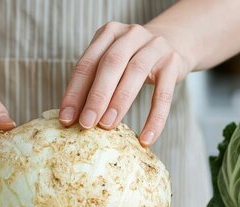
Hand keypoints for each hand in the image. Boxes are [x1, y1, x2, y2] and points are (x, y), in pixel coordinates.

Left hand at [59, 22, 190, 146]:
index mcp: (108, 34)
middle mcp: (130, 35)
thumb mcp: (112, 64)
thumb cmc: (131, 61)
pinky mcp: (173, 62)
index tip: (65, 119)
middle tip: (86, 123)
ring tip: (107, 126)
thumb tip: (72, 119)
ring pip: (135, 73)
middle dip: (96, 96)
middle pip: (110, 64)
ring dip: (119, 102)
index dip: (74, 92)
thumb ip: (93, 83)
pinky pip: (163, 94)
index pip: (87, 64)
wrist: (174, 43)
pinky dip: (155, 118)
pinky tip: (146, 138)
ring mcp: (154, 46)